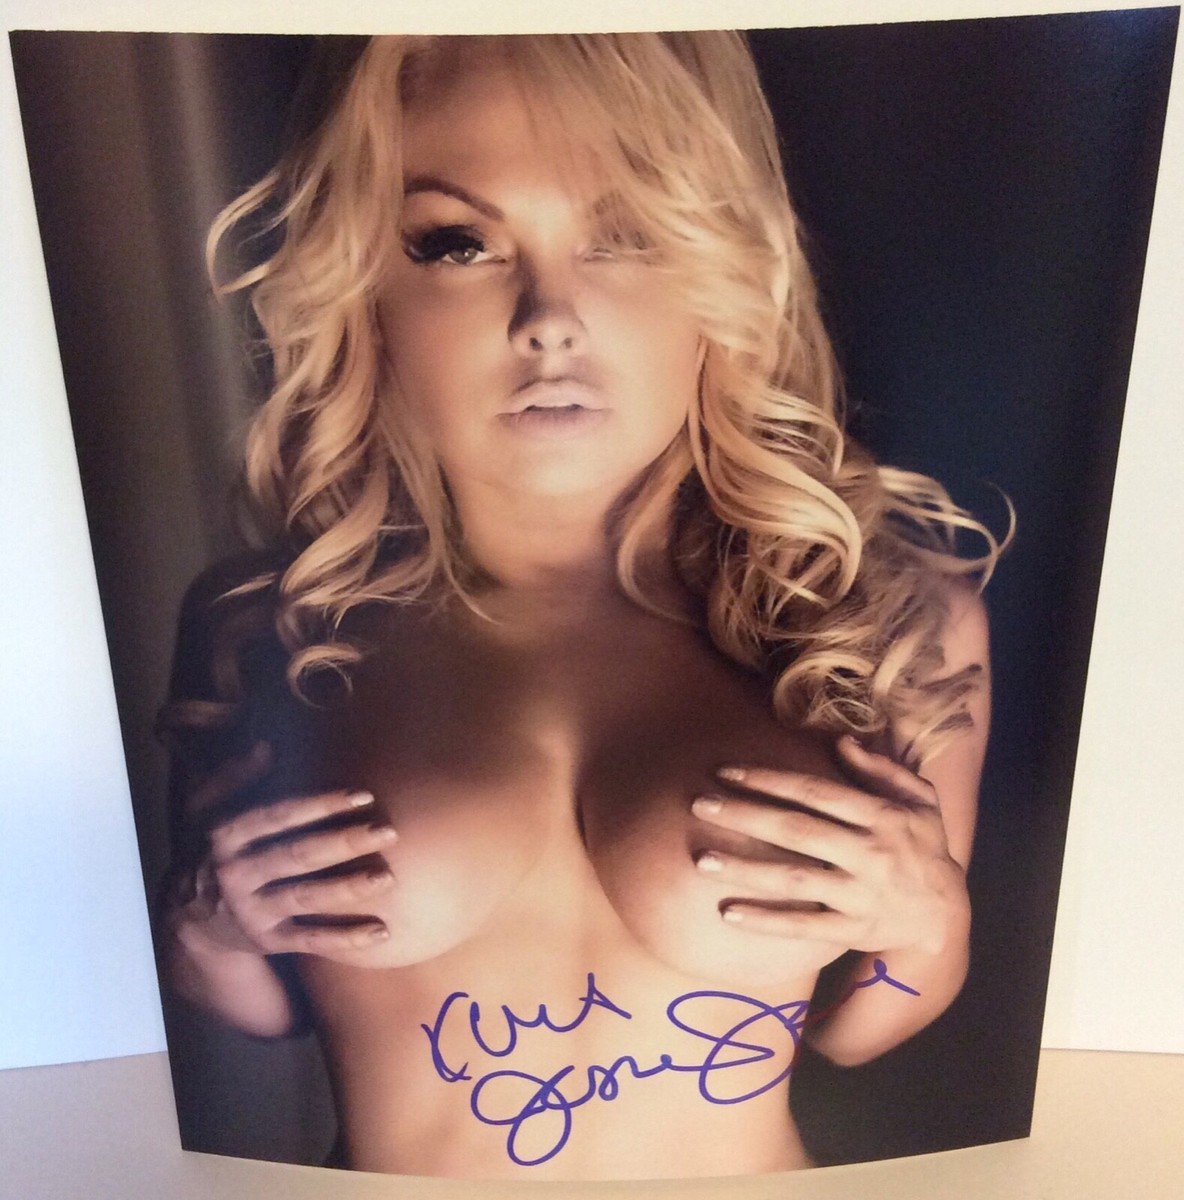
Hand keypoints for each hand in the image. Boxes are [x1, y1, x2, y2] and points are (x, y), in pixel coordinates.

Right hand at [168, 743, 397, 958]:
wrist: (189, 920)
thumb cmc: (214, 850)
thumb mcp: (208, 809)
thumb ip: (236, 776)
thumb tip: (266, 745)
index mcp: (226, 838)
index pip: (278, 817)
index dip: (320, 805)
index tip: (363, 795)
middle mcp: (236, 876)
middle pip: (297, 856)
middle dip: (344, 843)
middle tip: (387, 832)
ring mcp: (253, 912)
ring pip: (307, 899)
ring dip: (349, 889)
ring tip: (387, 878)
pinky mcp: (269, 942)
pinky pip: (311, 941)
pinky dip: (346, 939)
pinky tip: (381, 932)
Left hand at [690, 735, 969, 957]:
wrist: (945, 916)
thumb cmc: (923, 846)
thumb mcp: (921, 800)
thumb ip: (882, 768)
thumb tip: (841, 741)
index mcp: (881, 815)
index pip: (815, 791)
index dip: (769, 779)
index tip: (726, 771)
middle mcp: (870, 853)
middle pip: (797, 831)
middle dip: (745, 816)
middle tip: (698, 805)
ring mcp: (860, 894)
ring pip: (795, 880)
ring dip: (746, 870)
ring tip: (701, 861)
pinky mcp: (853, 930)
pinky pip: (804, 926)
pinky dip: (766, 921)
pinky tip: (728, 912)